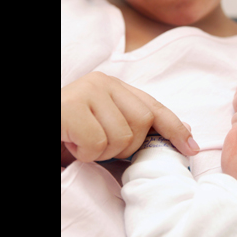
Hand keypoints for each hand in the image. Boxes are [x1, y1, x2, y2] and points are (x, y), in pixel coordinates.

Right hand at [61, 71, 199, 163]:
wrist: (44, 128)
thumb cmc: (68, 131)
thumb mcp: (104, 126)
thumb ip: (134, 125)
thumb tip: (183, 134)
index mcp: (115, 86)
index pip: (154, 107)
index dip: (175, 128)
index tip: (192, 148)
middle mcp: (103, 82)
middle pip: (142, 123)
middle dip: (126, 146)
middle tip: (100, 147)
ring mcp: (86, 91)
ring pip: (121, 137)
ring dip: (101, 153)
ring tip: (82, 144)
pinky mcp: (70, 106)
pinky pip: (97, 142)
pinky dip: (85, 153)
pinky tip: (71, 143)